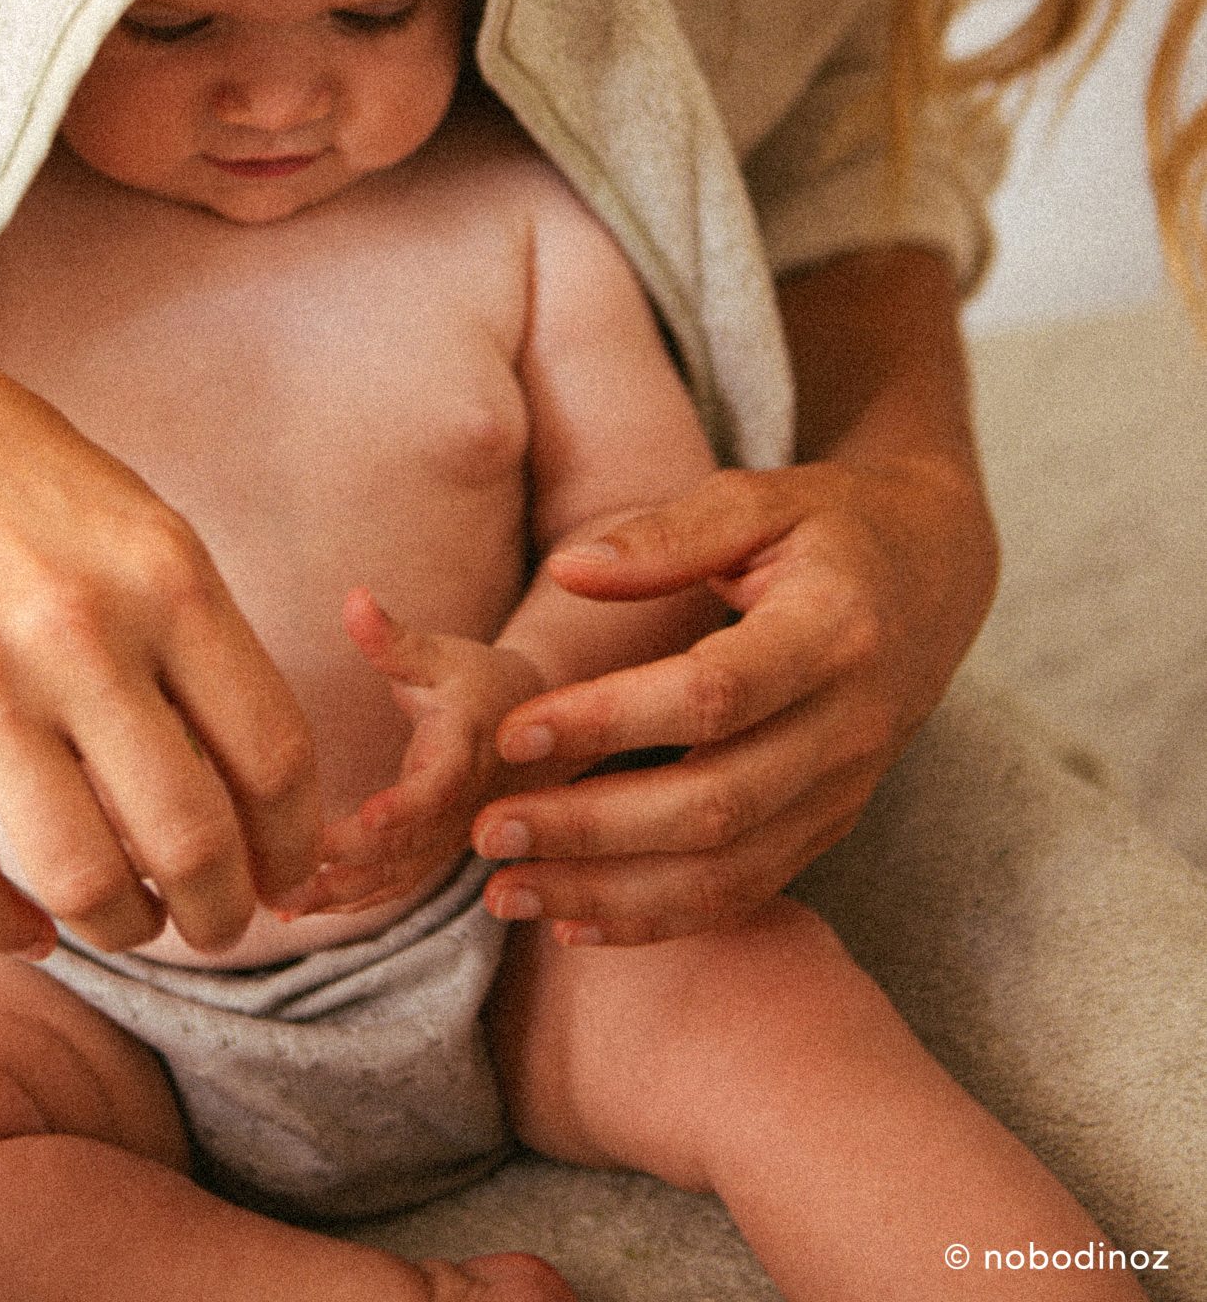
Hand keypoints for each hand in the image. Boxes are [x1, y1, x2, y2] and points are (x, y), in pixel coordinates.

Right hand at [0, 78, 320, 963]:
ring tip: (134, 922)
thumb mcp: (144, 525)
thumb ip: (198, 644)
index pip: (271, 754)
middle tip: (221, 922)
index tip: (289, 872)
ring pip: (82, 877)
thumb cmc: (21, 470)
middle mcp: (82, 633)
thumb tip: (255, 787)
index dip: (293, 841)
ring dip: (124, 928)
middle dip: (223, 910)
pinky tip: (35, 931)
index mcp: (169, 576)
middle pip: (190, 835)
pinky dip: (8, 932)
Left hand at [283, 589, 546, 918]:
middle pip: (407, 846)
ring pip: (394, 879)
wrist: (532, 731)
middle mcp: (458, 809)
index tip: (366, 816)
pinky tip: (294, 909)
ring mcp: (445, 840)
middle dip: (350, 863)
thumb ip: (393, 638)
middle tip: (288, 873)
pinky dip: (346, 901)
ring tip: (280, 902)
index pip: (439, 787)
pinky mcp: (429, 855)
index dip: (406, 806)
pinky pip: (389, 887)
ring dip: (339, 894)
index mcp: (463, 754)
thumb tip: (354, 598)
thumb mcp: (440, 653)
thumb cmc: (478, 682)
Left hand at [473, 445, 996, 944]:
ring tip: (506, 893)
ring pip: (728, 872)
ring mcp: (846, 790)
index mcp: (833, 630)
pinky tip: (572, 923)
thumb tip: (569, 570)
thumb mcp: (759, 499)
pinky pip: (745, 893)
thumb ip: (667, 534)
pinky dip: (658, 919)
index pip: (714, 694)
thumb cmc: (829, 525)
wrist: (934, 578)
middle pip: (716, 805)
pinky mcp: (831, 827)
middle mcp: (849, 727)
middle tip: (489, 830)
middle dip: (592, 829)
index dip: (612, 719)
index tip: (517, 731)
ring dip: (610, 894)